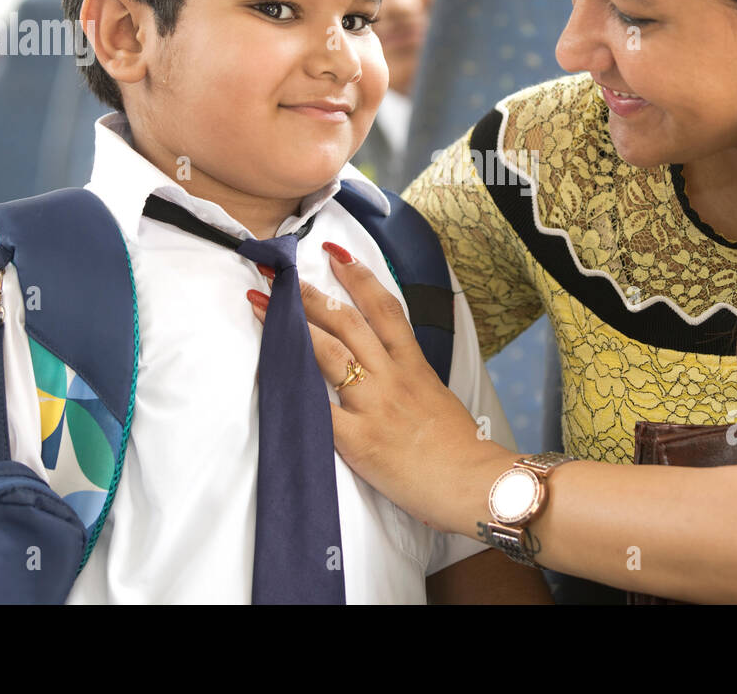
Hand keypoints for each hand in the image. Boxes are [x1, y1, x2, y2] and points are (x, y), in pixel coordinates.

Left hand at [245, 245, 514, 534]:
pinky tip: (267, 369)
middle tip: (281, 271)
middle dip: (310, 294)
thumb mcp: (437, 397)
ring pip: (327, 352)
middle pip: (346, 322)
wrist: (473, 482)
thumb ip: (409, 378)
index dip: (359, 277)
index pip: (384, 308)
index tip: (335, 253)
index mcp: (413, 365)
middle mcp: (390, 376)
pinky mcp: (356, 438)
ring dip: (291, 325)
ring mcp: (372, 404)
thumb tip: (388, 369)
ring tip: (263, 303)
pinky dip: (291, 388)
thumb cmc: (459, 448)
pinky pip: (317, 408)